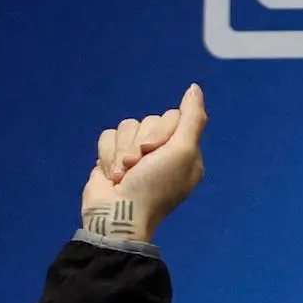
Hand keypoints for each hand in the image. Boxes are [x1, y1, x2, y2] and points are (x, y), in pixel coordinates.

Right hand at [79, 84, 207, 243]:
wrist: (117, 214)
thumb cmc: (154, 187)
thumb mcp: (182, 152)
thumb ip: (192, 118)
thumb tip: (195, 88)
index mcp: (185, 152)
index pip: (172, 116)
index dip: (160, 130)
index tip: (156, 151)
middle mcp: (163, 152)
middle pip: (147, 120)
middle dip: (138, 143)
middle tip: (138, 167)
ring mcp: (137, 154)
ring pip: (126, 126)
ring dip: (121, 152)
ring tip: (124, 175)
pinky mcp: (114, 156)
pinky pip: (108, 135)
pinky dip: (108, 156)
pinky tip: (113, 176)